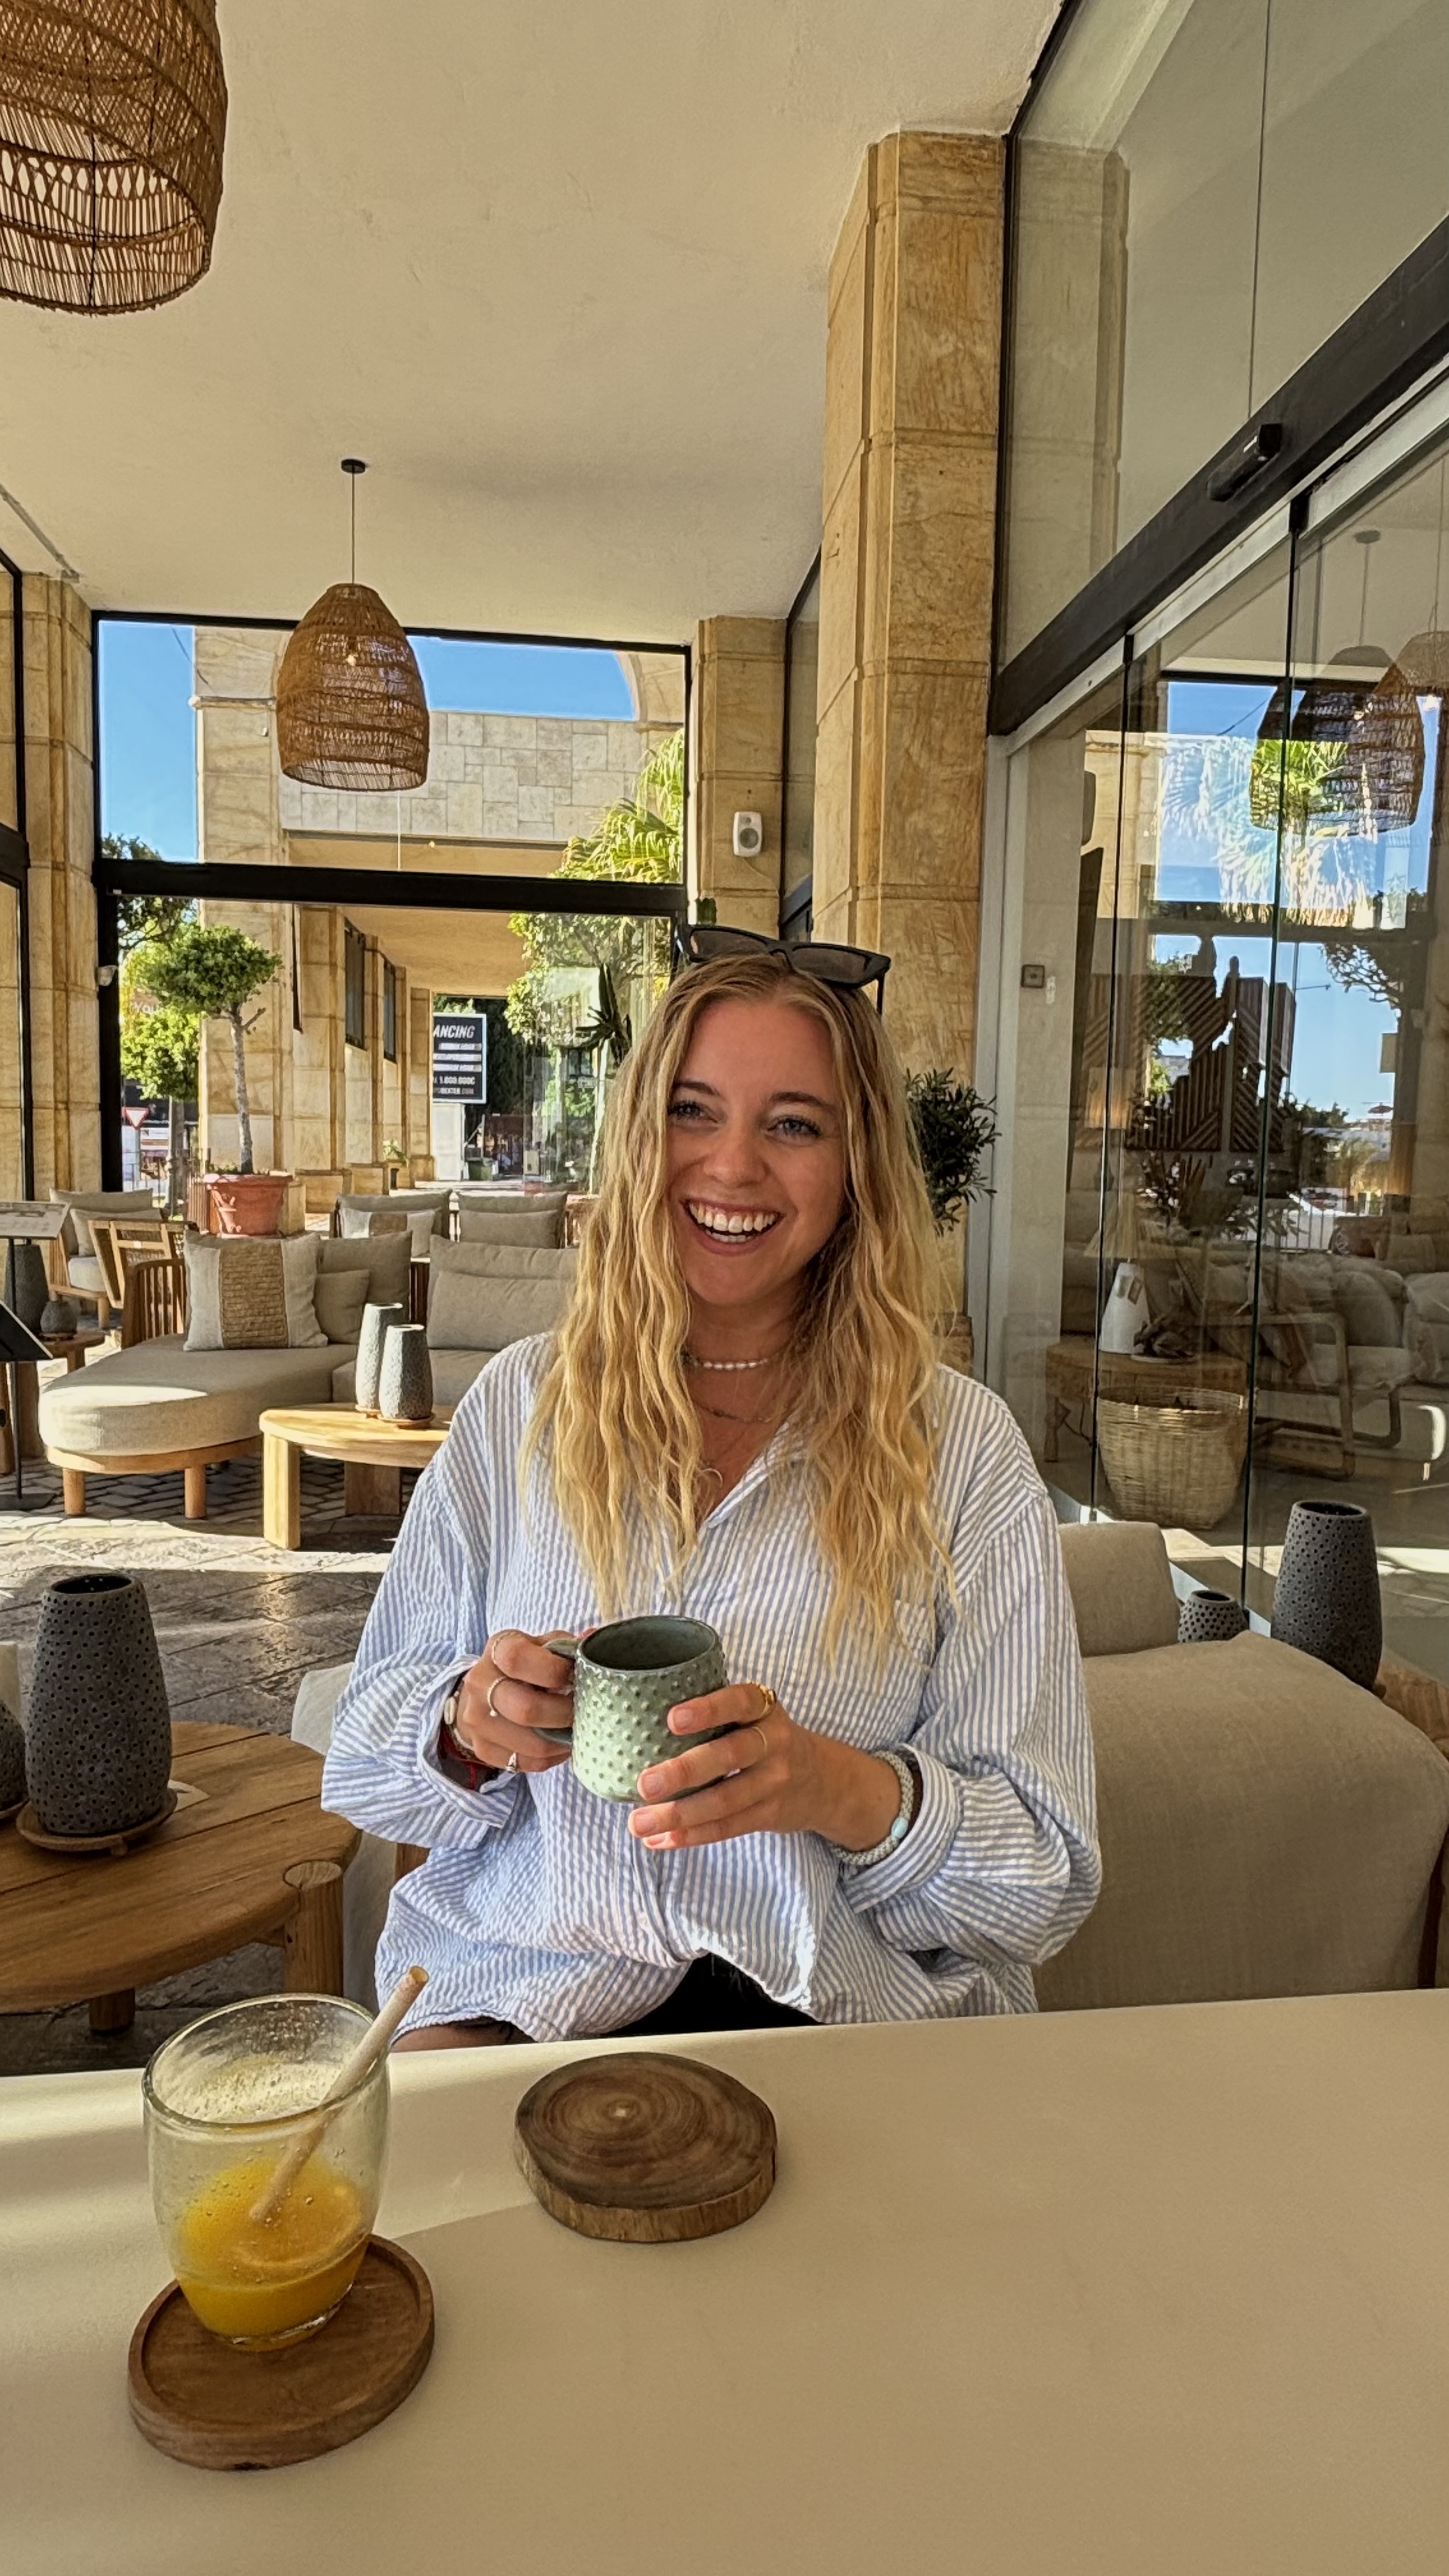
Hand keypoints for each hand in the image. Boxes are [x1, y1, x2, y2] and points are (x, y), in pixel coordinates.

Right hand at [448, 1628, 576, 1776]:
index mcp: (497, 1650)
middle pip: (526, 1709)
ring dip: (562, 1740)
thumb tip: (594, 1640)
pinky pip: (526, 1762)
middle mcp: (480, 1684)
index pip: (517, 1659)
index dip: (553, 1670)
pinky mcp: (483, 1748)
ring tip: (577, 1729)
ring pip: (531, 1743)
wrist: (484, 1691)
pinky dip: (552, 1757)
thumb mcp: (541, 1646)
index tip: (573, 1676)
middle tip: (582, 1710)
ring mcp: (477, 1719)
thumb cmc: (525, 1665)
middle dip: (564, 1713)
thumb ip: (567, 1646)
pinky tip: (561, 1743)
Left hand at [627, 1685, 902, 1852]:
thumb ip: (715, 1712)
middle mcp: (774, 1743)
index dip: (708, 1709)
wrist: (822, 1779)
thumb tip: (638, 1719)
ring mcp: (774, 1783)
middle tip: (644, 1784)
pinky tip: (660, 1840)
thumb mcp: (755, 1714)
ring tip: (638, 1823)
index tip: (672, 1719)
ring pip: (724, 1801)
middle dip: (684, 1772)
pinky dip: (690, 1836)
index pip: (740, 1702)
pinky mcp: (769, 1815)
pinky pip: (727, 1828)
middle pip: (729, 1756)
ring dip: (678, 1815)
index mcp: (765, 1709)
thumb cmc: (764, 1738)